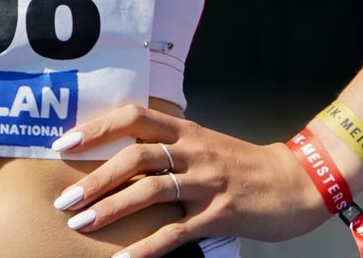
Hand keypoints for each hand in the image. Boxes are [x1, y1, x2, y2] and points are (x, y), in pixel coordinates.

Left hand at [49, 104, 330, 255]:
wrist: (299, 181)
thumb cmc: (244, 164)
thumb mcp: (205, 143)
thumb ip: (168, 145)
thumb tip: (119, 154)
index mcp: (186, 131)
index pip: (134, 117)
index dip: (97, 128)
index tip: (64, 143)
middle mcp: (194, 152)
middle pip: (136, 157)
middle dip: (96, 179)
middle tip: (65, 198)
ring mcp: (208, 183)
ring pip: (151, 192)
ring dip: (111, 209)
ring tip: (80, 224)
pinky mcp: (220, 215)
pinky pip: (177, 233)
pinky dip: (147, 247)